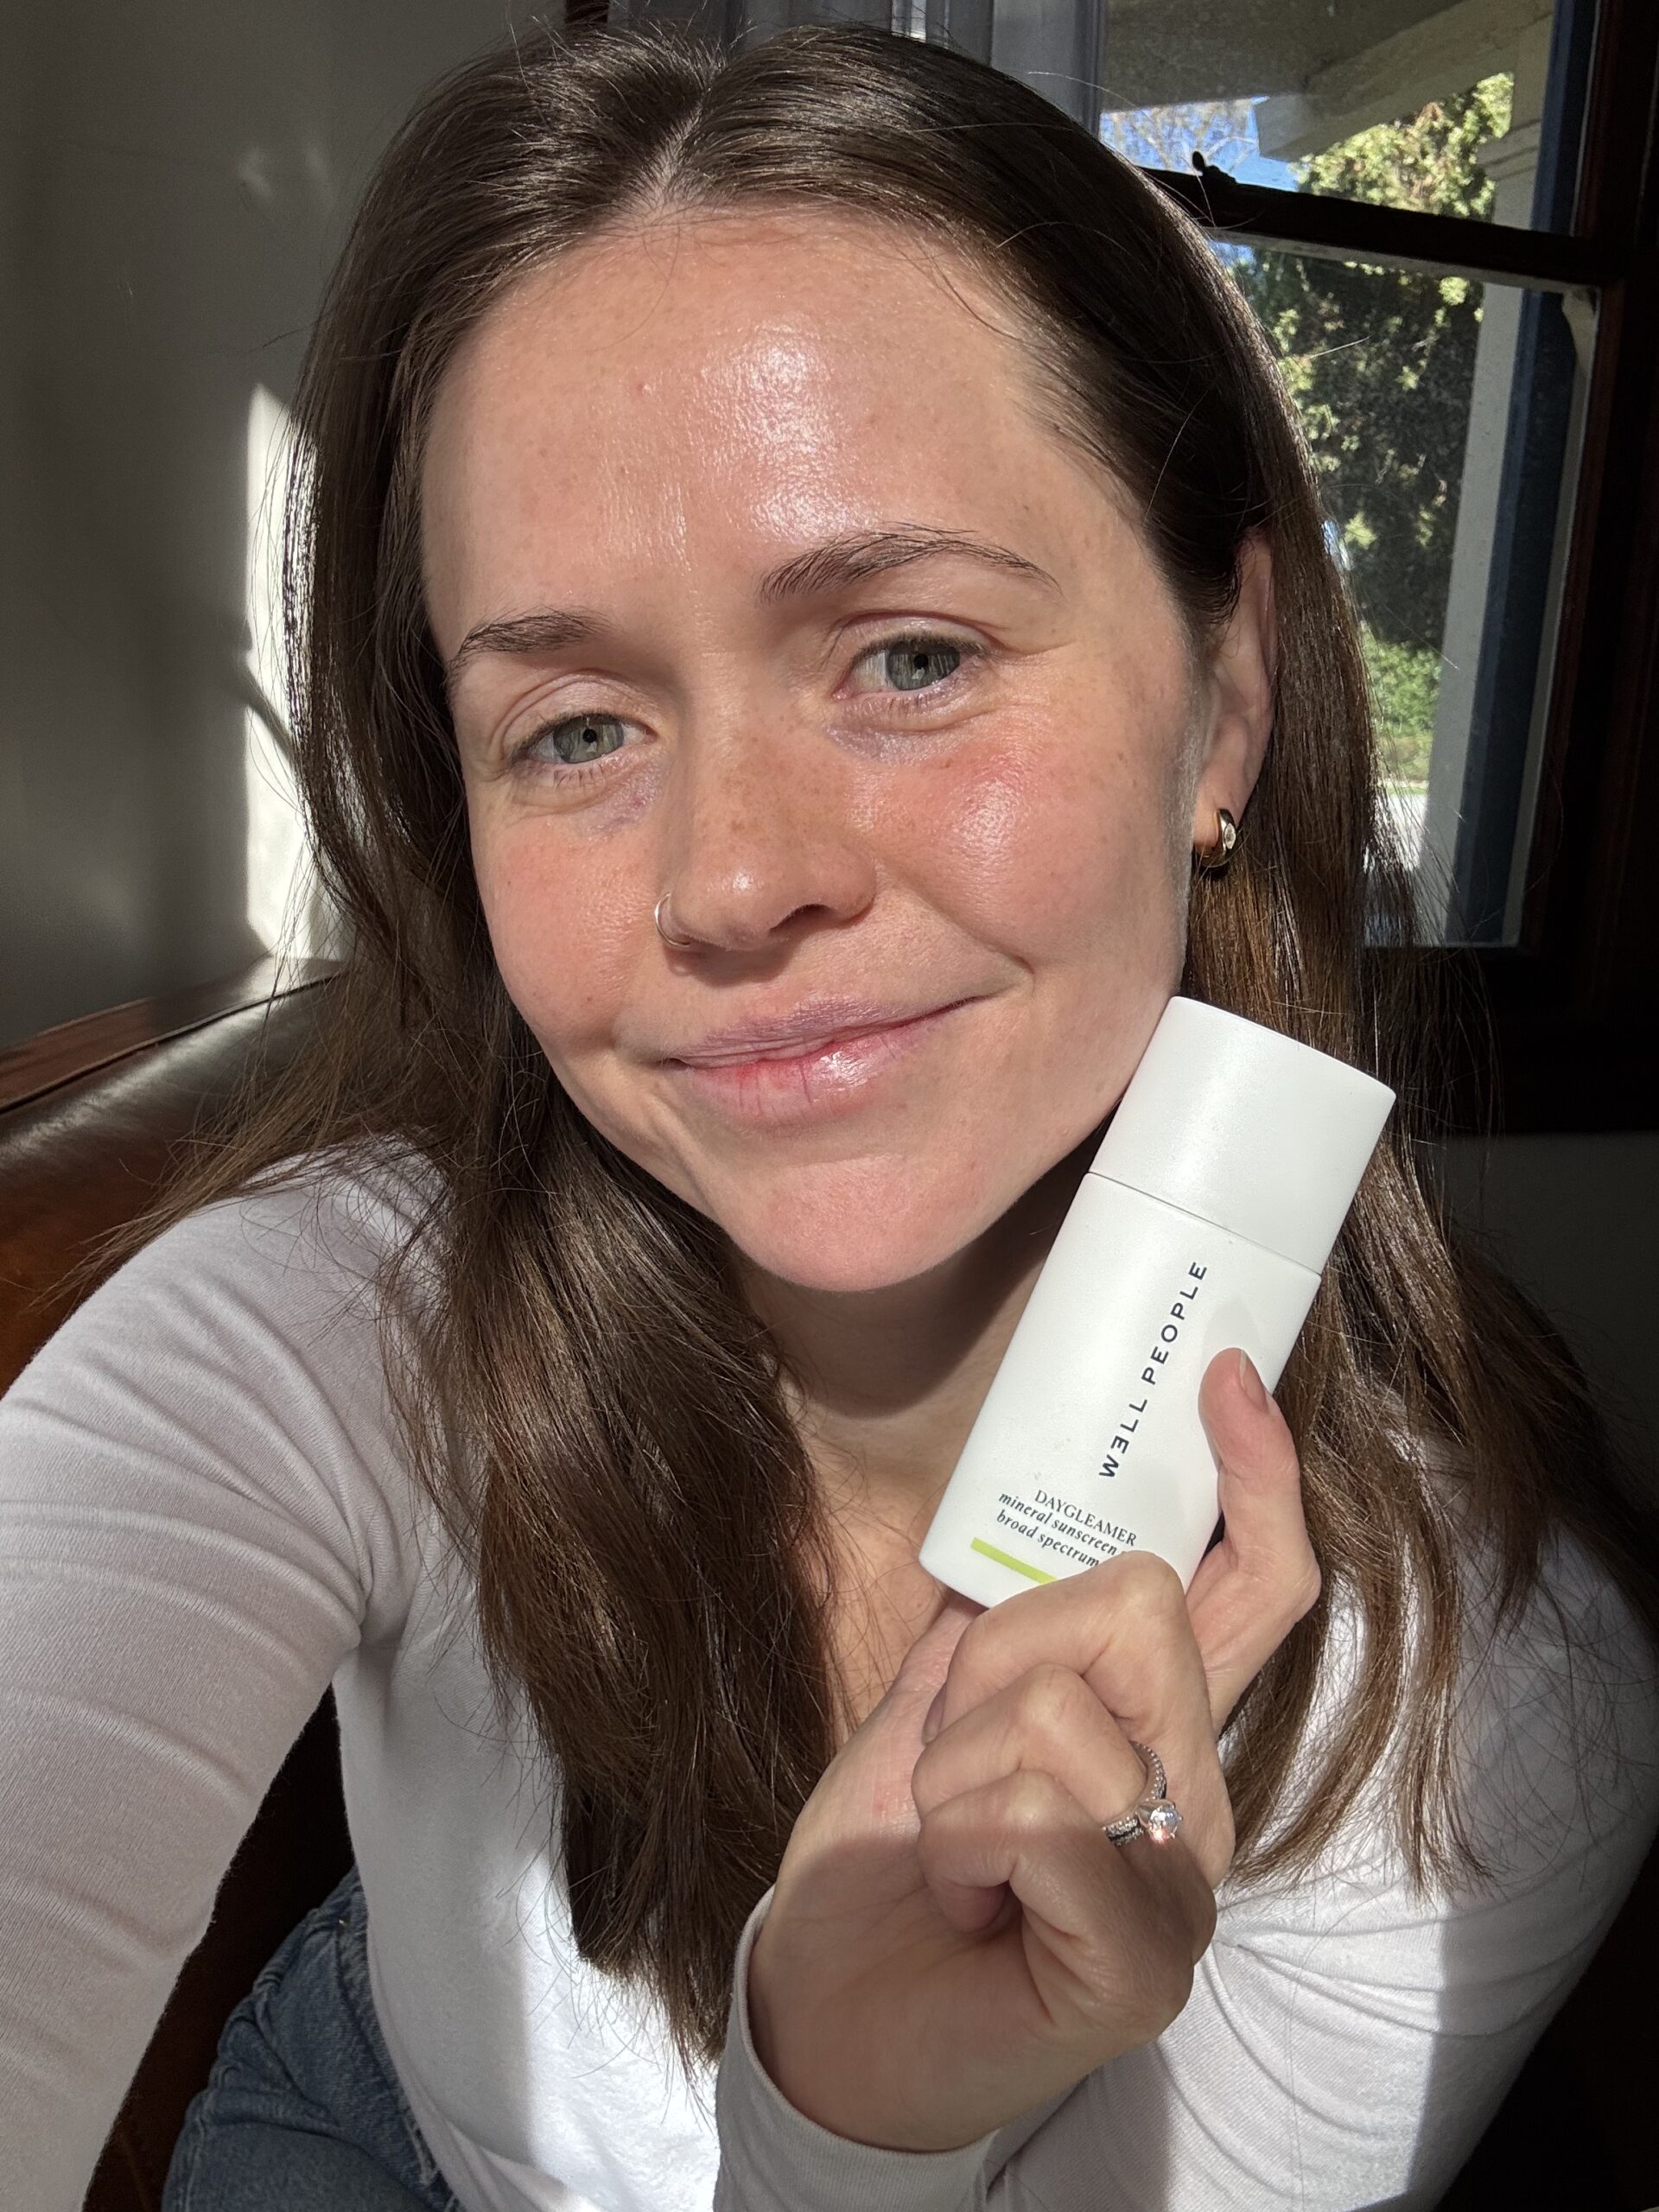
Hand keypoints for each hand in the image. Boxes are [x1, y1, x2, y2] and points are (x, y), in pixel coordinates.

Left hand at [745, 1347, 1318, 2153]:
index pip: (1253, 1586)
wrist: (828, 2015)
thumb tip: (1011, 1528)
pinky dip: (962, 1845)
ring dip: (954, 1770)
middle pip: (1143, 1606)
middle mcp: (1191, 1792)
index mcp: (1151, 1726)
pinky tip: (966, 1903)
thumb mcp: (926, 1712)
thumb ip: (992, 1627)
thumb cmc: (885, 1867)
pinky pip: (1043, 1818)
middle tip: (954, 1756)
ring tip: (951, 1847)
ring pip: (1063, 1713)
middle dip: (1001, 1651)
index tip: (1222, 1379)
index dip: (1256, 1476)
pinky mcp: (1144, 1959)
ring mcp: (1178, 1880)